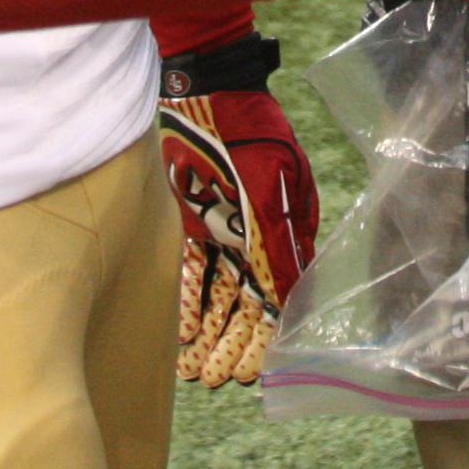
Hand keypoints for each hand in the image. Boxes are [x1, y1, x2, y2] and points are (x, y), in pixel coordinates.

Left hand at [159, 34, 318, 387]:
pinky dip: (185, 305)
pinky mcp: (190, 221)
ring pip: (217, 295)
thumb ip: (277, 243)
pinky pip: (188, 274)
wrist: (202, 88)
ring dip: (209, 333)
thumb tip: (291, 297)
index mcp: (284, 229)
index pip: (278, 295)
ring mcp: (222, 230)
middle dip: (235, 344)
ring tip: (196, 371)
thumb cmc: (247, 132)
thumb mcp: (270, 187)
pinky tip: (178, 338)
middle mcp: (254, 236)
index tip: (257, 372)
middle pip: (247, 303)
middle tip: (220, 380)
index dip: (268, 336)